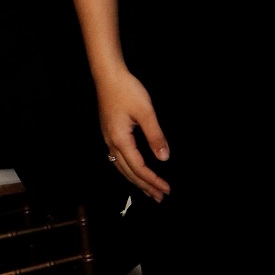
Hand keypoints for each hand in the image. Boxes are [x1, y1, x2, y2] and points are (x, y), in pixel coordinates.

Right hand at [97, 68, 170, 201]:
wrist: (108, 76)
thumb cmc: (127, 91)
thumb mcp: (146, 112)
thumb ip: (155, 136)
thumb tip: (164, 158)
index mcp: (120, 140)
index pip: (139, 168)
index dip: (153, 180)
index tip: (166, 189)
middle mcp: (111, 143)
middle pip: (128, 172)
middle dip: (144, 186)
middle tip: (160, 197)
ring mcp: (108, 139)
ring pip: (121, 168)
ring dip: (136, 180)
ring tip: (148, 191)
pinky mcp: (109, 134)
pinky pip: (118, 159)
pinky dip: (128, 170)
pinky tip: (134, 171)